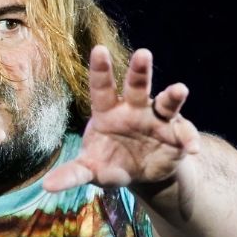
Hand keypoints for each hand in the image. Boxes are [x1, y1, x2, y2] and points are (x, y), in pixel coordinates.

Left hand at [44, 46, 200, 191]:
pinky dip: (189, 139)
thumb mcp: (91, 169)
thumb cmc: (109, 162)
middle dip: (140, 70)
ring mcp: (158, 120)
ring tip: (179, 89)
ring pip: (166, 103)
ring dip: (173, 96)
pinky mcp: (177, 135)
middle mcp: (134, 109)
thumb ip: (72, 174)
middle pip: (137, 86)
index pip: (102, 88)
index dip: (101, 70)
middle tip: (143, 54)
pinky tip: (190, 148)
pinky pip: (185, 135)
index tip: (99, 50)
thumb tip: (46, 186)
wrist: (140, 174)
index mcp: (108, 112)